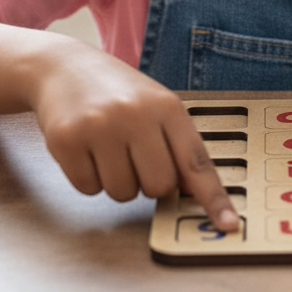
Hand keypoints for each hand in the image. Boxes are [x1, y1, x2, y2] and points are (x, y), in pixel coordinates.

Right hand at [30, 44, 238, 231]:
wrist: (63, 67)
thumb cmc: (116, 91)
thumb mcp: (155, 105)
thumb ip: (177, 144)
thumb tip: (192, 191)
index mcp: (166, 106)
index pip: (196, 161)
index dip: (214, 198)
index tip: (228, 225)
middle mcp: (135, 115)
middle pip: (159, 186)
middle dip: (148, 181)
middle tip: (134, 154)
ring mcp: (99, 127)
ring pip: (123, 193)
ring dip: (116, 180)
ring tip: (108, 147)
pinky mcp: (66, 141)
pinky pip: (88, 189)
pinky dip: (89, 177)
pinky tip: (86, 149)